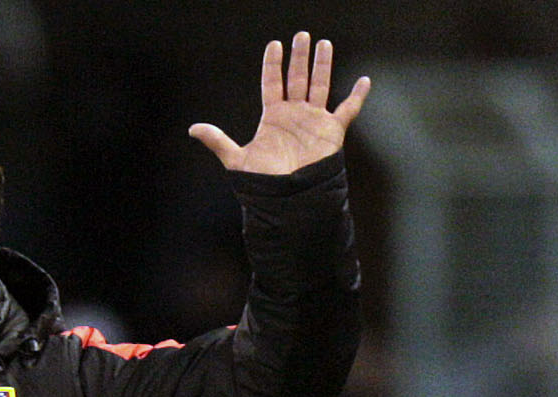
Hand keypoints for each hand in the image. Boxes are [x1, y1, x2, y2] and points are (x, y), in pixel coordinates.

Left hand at [189, 32, 369, 175]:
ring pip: (320, 85)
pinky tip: (364, 81)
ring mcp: (314, 120)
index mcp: (273, 117)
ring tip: (323, 44)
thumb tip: (193, 129)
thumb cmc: (263, 182)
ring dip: (323, 65)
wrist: (288, 199)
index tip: (274, 44)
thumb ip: (217, 141)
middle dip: (299, 57)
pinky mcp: (332, 131)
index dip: (272, 64)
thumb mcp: (236, 159)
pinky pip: (348, 109)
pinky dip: (357, 96)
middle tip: (301, 36)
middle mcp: (294, 114)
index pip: (272, 83)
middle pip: (298, 78)